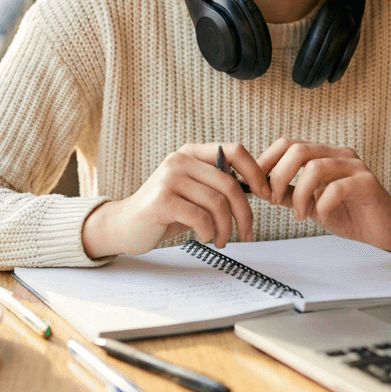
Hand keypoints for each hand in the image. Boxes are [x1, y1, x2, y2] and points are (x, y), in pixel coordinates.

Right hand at [81, 143, 270, 257]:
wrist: (125, 226)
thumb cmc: (165, 212)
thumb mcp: (194, 192)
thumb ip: (217, 185)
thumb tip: (258, 189)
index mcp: (191, 153)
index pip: (234, 151)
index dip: (256, 173)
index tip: (266, 196)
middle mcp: (180, 160)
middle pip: (229, 184)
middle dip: (245, 213)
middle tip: (247, 233)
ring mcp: (169, 178)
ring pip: (217, 203)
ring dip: (226, 227)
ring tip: (221, 240)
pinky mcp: (162, 199)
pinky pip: (200, 217)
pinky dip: (209, 232)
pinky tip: (205, 238)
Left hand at [255, 139, 390, 255]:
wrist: (385, 228)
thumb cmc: (349, 213)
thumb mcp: (311, 204)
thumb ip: (289, 195)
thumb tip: (260, 190)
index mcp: (323, 155)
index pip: (288, 144)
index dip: (267, 162)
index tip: (255, 186)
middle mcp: (338, 155)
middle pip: (298, 150)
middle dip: (279, 176)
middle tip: (273, 200)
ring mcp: (354, 167)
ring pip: (315, 167)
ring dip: (299, 194)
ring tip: (299, 214)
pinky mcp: (367, 183)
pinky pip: (337, 187)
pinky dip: (322, 203)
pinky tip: (321, 215)